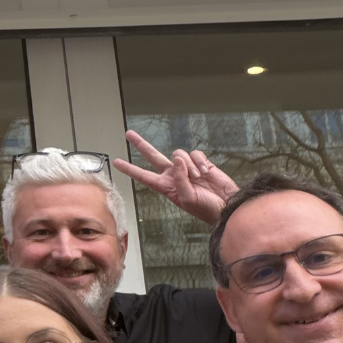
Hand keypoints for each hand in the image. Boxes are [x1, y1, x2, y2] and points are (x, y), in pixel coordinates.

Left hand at [112, 129, 238, 226]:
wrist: (226, 205)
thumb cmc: (205, 208)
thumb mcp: (187, 198)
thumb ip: (179, 179)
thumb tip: (176, 159)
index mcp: (166, 186)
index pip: (143, 176)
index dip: (130, 169)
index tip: (116, 162)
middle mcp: (173, 175)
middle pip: (153, 156)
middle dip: (141, 144)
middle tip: (129, 134)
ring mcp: (187, 168)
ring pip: (179, 154)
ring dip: (189, 165)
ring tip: (198, 178)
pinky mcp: (200, 162)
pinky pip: (195, 154)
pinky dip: (200, 162)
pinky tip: (206, 172)